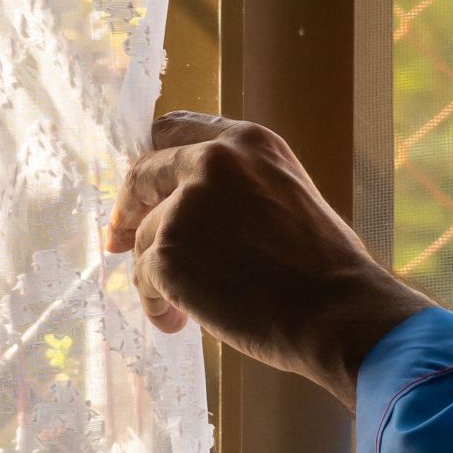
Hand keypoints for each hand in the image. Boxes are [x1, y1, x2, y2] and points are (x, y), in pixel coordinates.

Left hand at [108, 111, 431, 406]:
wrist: (334, 310)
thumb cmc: (323, 268)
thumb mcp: (285, 197)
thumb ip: (237, 190)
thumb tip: (188, 210)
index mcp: (247, 142)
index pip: (175, 130)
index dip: (151, 157)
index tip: (141, 185)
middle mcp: (212, 161)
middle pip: (143, 174)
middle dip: (127, 208)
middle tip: (117, 239)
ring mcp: (185, 205)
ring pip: (144, 238)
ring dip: (156, 275)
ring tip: (182, 308)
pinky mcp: (167, 251)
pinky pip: (145, 279)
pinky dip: (157, 304)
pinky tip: (178, 322)